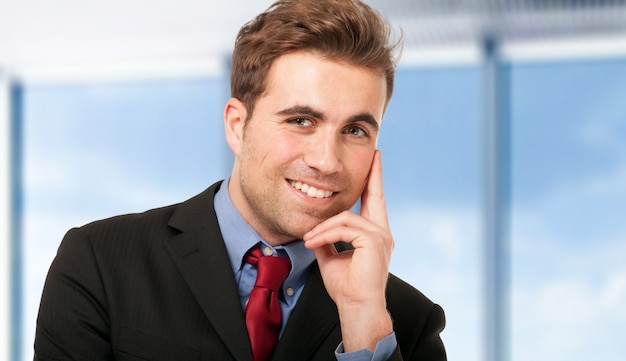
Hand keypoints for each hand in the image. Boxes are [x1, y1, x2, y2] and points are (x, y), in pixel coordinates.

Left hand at [303, 150, 393, 351]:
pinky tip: (313, 242)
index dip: (373, 183)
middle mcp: (382, 232)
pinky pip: (344, 227)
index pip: (373, 204)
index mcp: (374, 235)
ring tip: (308, 238)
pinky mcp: (374, 240)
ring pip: (346, 216)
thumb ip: (328, 239)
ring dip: (323, 226)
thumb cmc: (346, 288)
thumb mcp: (331, 257)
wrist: (357, 308)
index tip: (374, 163)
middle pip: (375, 196)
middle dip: (373, 174)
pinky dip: (325, 233)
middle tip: (375, 156)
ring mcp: (381, 236)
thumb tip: (316, 228)